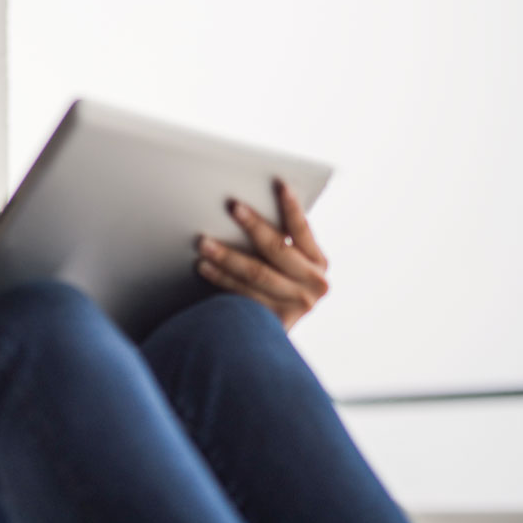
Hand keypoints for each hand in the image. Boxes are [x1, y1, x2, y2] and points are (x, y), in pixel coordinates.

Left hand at [195, 177, 329, 331]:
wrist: (270, 339)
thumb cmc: (276, 287)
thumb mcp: (289, 266)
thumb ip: (279, 244)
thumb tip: (243, 209)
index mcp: (318, 262)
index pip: (302, 229)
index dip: (291, 206)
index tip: (279, 183)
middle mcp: (314, 284)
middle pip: (277, 249)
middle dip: (253, 225)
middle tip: (232, 206)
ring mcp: (296, 305)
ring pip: (256, 272)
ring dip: (227, 255)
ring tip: (204, 242)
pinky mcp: (275, 322)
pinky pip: (242, 294)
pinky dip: (221, 279)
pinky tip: (205, 267)